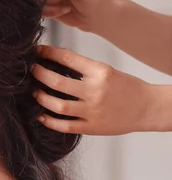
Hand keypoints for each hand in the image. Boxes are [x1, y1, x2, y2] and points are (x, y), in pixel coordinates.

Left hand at [31, 45, 154, 134]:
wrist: (147, 108)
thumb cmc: (126, 87)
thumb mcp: (107, 71)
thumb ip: (84, 68)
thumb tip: (56, 60)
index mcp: (100, 72)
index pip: (68, 59)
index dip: (49, 53)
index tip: (38, 51)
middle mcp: (95, 91)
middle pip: (58, 83)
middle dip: (40, 75)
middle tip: (32, 70)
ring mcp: (92, 111)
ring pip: (58, 105)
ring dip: (41, 98)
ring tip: (34, 92)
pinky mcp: (91, 128)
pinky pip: (65, 126)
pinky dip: (49, 121)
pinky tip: (40, 115)